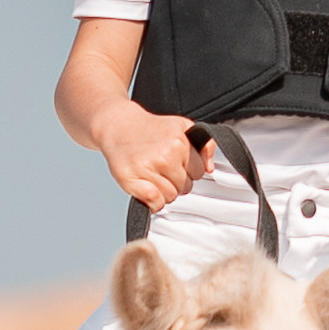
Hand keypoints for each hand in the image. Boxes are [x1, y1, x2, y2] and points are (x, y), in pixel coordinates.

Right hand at [97, 106, 212, 211]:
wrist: (118, 125)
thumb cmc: (150, 129)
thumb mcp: (181, 126)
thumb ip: (202, 145)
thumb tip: (210, 167)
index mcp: (179, 142)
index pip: (198, 172)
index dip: (188, 169)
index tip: (176, 162)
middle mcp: (165, 156)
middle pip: (185, 187)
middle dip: (176, 181)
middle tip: (161, 168)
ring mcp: (148, 169)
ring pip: (171, 197)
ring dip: (164, 191)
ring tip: (152, 174)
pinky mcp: (132, 181)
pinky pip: (156, 203)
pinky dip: (153, 202)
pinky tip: (147, 187)